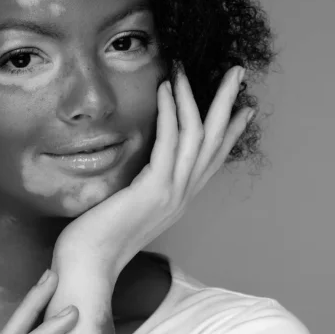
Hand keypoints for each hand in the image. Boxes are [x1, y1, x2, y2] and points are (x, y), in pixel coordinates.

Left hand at [52, 62, 251, 281]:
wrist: (89, 266)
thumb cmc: (98, 238)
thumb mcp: (127, 207)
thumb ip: (140, 187)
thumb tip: (136, 170)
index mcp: (179, 199)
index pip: (213, 159)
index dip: (231, 132)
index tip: (245, 108)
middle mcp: (183, 195)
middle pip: (216, 141)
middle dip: (228, 103)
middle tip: (239, 72)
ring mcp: (172, 193)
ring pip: (198, 136)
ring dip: (195, 97)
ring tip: (188, 67)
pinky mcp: (155, 189)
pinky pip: (169, 142)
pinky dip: (170, 111)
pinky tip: (167, 88)